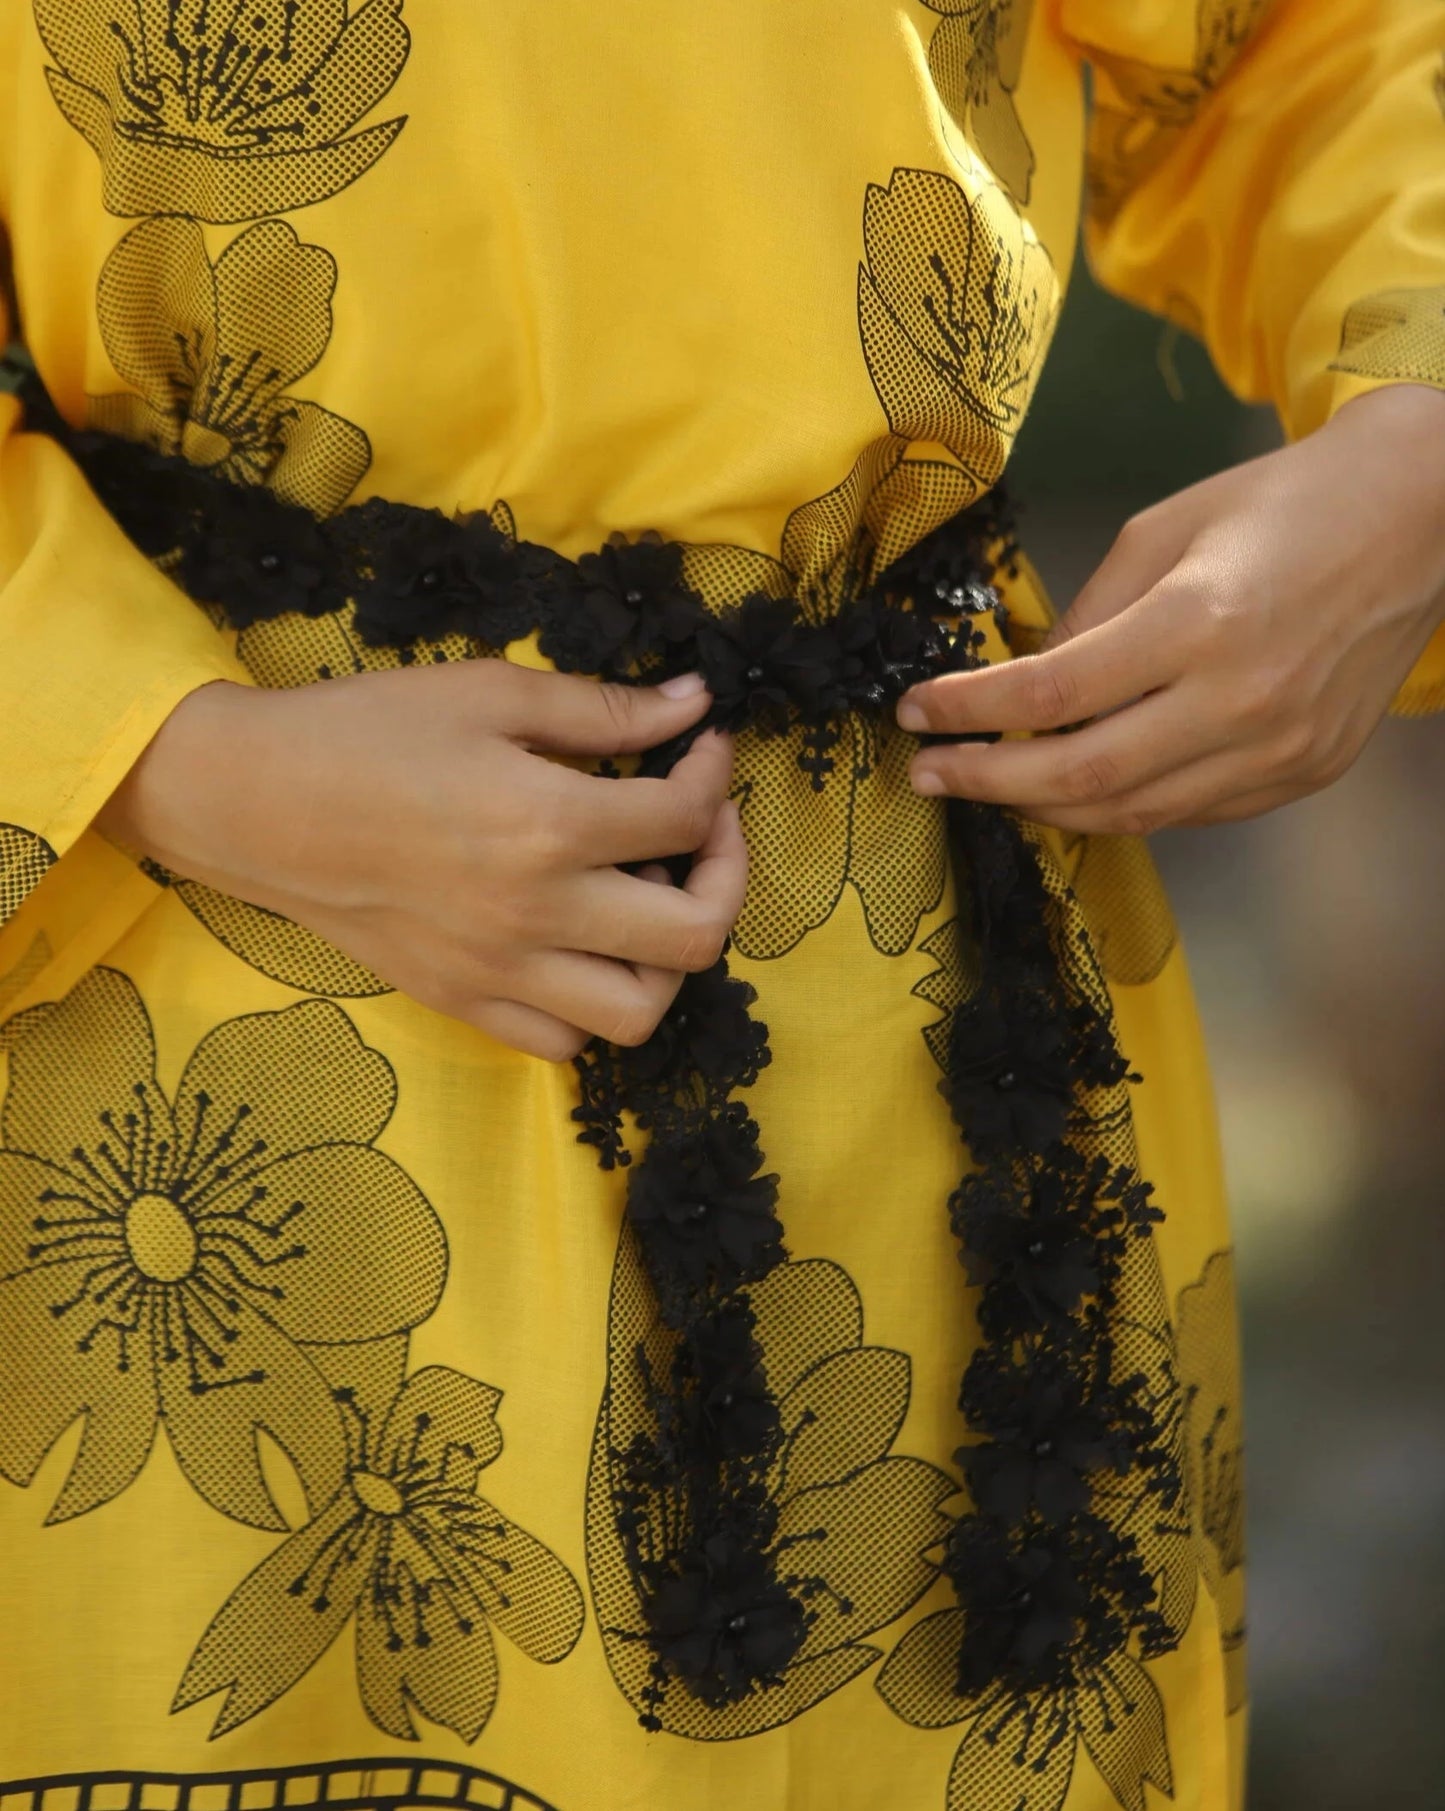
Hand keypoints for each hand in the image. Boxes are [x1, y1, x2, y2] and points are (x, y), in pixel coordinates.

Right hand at [99, 662, 746, 1060]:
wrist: (253, 802)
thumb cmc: (366, 731)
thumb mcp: (488, 692)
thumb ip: (601, 708)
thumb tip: (694, 703)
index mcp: (550, 824)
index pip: (686, 816)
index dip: (714, 773)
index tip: (701, 747)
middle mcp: (538, 913)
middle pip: (695, 935)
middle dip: (727, 876)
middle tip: (703, 831)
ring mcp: (500, 972)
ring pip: (640, 1013)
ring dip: (670, 959)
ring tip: (649, 901)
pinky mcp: (462, 1002)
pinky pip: (563, 1043)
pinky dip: (594, 1006)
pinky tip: (584, 946)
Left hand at [898, 383, 1444, 831]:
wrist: (1417, 519)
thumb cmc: (1283, 507)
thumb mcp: (1163, 531)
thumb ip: (1086, 616)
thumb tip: (1021, 685)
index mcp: (1199, 623)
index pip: (1051, 696)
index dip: (968, 713)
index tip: (916, 714)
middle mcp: (1241, 700)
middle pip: (1081, 775)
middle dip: (987, 783)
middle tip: (928, 773)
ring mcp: (1277, 750)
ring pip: (1131, 813)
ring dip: (1044, 807)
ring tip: (990, 785)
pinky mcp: (1301, 774)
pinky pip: (1185, 813)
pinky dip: (1119, 806)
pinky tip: (1075, 787)